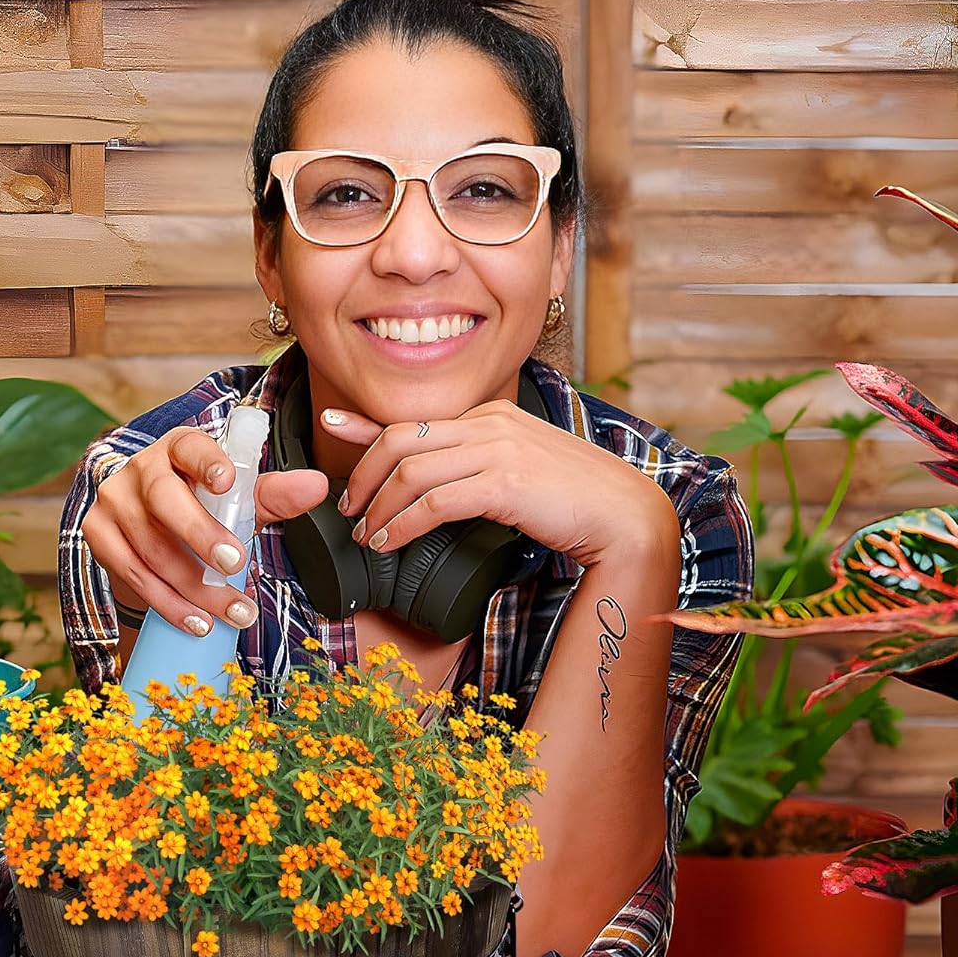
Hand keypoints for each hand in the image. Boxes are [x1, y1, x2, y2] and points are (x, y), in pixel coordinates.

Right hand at [81, 426, 325, 636]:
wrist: (152, 537)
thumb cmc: (204, 510)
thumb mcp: (240, 501)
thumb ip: (275, 495)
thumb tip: (316, 485)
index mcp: (180, 449)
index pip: (191, 446)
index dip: (207, 462)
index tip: (227, 481)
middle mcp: (141, 468)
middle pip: (164, 500)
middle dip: (201, 535)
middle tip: (236, 565)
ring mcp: (114, 501)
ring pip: (152, 547)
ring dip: (195, 587)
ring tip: (234, 612)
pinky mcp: (97, 534)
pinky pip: (132, 573)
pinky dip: (168, 603)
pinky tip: (197, 621)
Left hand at [324, 401, 678, 565]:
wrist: (626, 515)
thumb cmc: (575, 500)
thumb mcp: (517, 469)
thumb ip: (474, 464)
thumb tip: (430, 481)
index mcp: (493, 413)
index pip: (416, 418)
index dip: (368, 427)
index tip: (331, 424)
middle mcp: (490, 422)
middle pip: (401, 440)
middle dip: (363, 475)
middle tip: (348, 509)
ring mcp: (498, 449)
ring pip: (410, 471)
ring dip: (379, 507)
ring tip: (367, 535)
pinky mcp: (504, 482)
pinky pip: (435, 500)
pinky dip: (403, 523)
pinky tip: (392, 542)